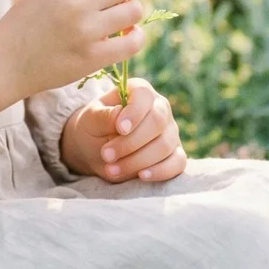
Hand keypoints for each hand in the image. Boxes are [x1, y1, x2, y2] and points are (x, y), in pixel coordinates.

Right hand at [0, 0, 146, 101]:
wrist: (4, 61)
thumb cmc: (27, 22)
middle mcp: (77, 2)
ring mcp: (85, 31)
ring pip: (133, 11)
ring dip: (132, 12)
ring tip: (122, 17)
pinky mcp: (92, 58)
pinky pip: (133, 42)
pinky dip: (135, 36)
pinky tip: (126, 35)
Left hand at [59, 77, 187, 183]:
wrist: (96, 150)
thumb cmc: (93, 128)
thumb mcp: (90, 120)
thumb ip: (102, 116)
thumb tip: (118, 114)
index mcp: (139, 92)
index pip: (144, 95)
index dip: (134, 112)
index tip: (120, 129)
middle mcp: (160, 108)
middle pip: (157, 122)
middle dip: (131, 142)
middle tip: (106, 154)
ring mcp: (170, 132)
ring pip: (165, 145)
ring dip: (137, 161)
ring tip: (112, 169)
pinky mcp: (174, 154)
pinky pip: (178, 163)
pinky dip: (161, 171)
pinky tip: (141, 176)